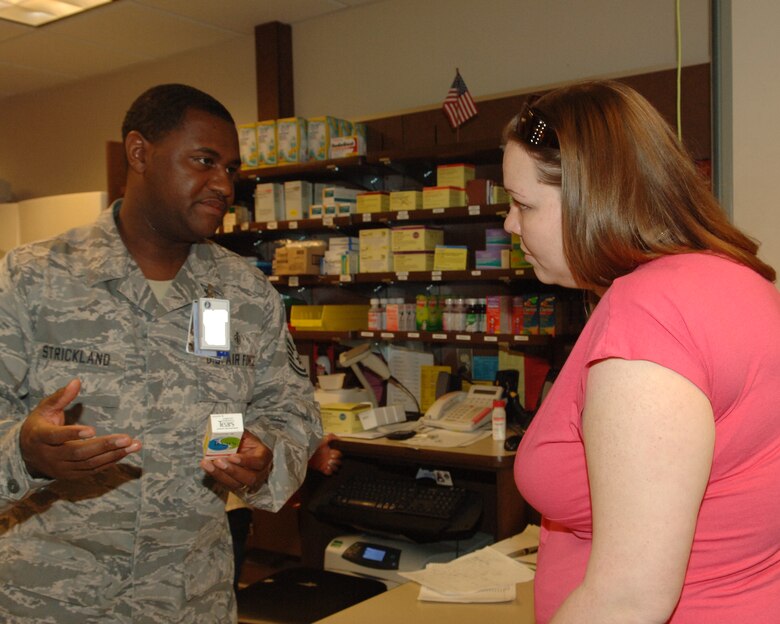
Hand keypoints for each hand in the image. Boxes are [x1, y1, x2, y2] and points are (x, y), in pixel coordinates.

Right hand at [20, 378, 141, 479]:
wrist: (27, 453)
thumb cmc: (40, 425)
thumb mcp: (45, 409)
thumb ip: (61, 397)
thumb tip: (76, 381)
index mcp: (40, 437)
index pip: (56, 437)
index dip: (73, 434)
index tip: (92, 430)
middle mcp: (50, 456)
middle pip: (78, 453)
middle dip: (104, 446)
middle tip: (126, 438)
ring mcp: (60, 468)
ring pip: (89, 464)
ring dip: (113, 454)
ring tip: (134, 445)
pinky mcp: (71, 475)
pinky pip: (92, 470)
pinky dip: (110, 461)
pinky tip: (125, 452)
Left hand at [200, 431, 272, 494]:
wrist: (246, 453)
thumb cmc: (247, 444)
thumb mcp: (246, 436)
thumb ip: (239, 433)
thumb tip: (224, 429)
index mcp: (264, 457)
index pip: (258, 462)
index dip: (245, 461)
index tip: (231, 457)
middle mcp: (260, 472)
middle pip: (249, 478)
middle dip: (232, 471)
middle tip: (217, 461)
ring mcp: (250, 482)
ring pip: (237, 484)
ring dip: (220, 475)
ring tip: (208, 464)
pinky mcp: (238, 487)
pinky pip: (227, 485)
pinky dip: (216, 476)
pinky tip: (207, 467)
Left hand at [308, 433, 341, 475]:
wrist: (305, 453)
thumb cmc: (313, 446)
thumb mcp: (322, 440)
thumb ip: (331, 437)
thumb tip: (338, 438)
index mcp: (331, 452)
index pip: (339, 454)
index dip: (337, 454)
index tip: (332, 453)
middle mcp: (330, 458)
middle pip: (339, 462)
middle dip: (336, 461)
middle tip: (330, 459)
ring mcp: (327, 464)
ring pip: (336, 468)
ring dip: (333, 466)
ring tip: (328, 463)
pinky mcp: (323, 469)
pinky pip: (330, 473)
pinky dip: (329, 471)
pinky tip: (326, 468)